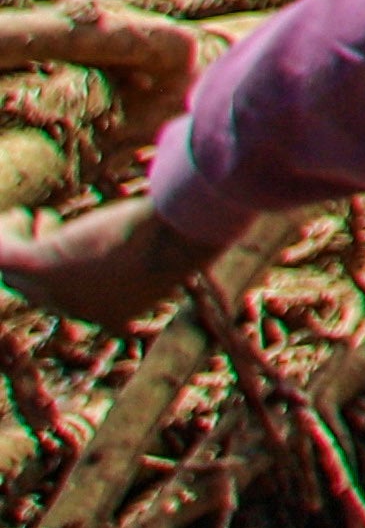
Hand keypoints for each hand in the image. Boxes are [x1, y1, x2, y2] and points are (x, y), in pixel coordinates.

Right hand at [0, 196, 207, 329]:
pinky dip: (5, 233)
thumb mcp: (170, 248)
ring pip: (17, 271)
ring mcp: (58, 292)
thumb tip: (168, 225)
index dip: (63, 268)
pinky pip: (3, 254)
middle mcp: (80, 311)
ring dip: (17, 242)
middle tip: (46, 221)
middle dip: (36, 253)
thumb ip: (161, 249)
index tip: (67, 236)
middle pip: (38, 288)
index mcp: (112, 313)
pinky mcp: (42, 266)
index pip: (73, 297)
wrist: (178, 237)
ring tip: (26, 217)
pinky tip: (15, 214)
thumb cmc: (184, 236)